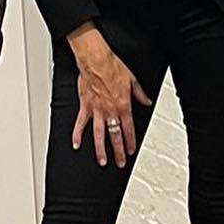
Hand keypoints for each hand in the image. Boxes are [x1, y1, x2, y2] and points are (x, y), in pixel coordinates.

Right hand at [68, 28, 152, 167]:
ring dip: (101, 149)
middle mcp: (110, 111)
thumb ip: (140, 94)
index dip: (130, 141)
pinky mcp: (85, 106)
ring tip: (102, 161)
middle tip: (119, 162)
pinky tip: (76, 144)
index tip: (131, 150)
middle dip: (118, 151)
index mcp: (123, 105)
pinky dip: (77, 134)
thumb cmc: (113, 67)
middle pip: (115, 135)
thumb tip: (147, 101)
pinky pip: (81, 123)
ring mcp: (97, 110)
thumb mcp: (132, 80)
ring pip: (99, 134)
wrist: (97, 61)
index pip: (129, 128)